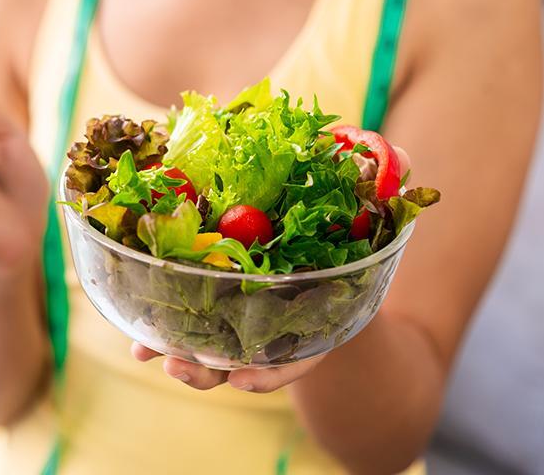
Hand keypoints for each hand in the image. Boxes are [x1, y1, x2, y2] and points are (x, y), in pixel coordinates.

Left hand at [133, 142, 412, 391]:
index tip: (246, 381)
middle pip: (244, 362)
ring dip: (178, 357)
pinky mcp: (210, 301)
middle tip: (182, 366)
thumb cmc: (346, 233)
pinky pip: (186, 325)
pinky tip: (137, 342)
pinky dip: (160, 335)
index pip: (298, 354)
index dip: (273, 371)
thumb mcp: (368, 212)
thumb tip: (407, 163)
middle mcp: (277, 325)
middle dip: (211, 370)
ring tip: (149, 355)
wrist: (323, 243)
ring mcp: (243, 319)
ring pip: (210, 352)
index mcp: (315, 311)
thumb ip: (385, 188)